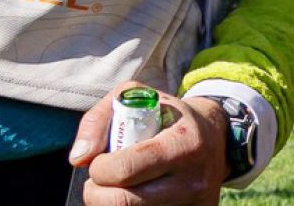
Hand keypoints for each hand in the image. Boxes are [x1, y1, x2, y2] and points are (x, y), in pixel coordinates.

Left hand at [70, 83, 229, 205]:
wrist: (214, 136)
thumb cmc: (167, 117)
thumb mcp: (135, 98)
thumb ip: (98, 120)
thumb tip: (79, 158)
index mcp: (184, 142)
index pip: (125, 169)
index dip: (99, 168)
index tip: (100, 160)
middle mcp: (193, 178)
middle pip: (123, 202)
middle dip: (96, 192)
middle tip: (100, 179)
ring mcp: (194, 203)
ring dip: (110, 202)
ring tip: (117, 186)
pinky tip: (135, 195)